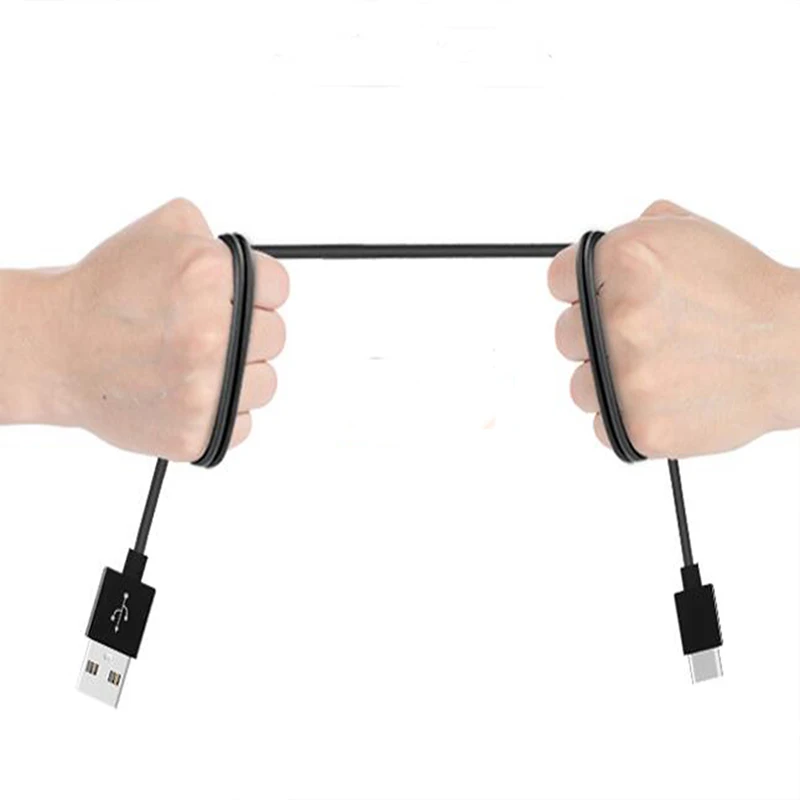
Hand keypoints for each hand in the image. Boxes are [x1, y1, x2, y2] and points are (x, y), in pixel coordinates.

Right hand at [47, 198, 287, 459]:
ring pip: (265, 383)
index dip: (257, 290)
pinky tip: (189, 392)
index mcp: (206, 277)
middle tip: (208, 330)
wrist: (55, 349)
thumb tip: (251, 265)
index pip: (279, 286)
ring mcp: (203, 389)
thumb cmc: (105, 292)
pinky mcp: (195, 432)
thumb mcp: (158, 232)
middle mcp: (209, 335)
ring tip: (196, 363)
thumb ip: (213, 238)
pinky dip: (223, 412)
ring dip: (240, 373)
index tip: (235, 298)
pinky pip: (244, 424)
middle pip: (276, 336)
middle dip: (247, 330)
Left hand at [547, 200, 799, 457]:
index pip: (558, 280)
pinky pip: (603, 426)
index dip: (581, 292)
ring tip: (660, 372)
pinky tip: (665, 399)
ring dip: (608, 382)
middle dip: (596, 338)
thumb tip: (597, 254)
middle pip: (566, 336)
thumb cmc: (747, 293)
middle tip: (643, 339)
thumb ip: (636, 235)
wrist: (797, 349)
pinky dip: (628, 418)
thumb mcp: (693, 235)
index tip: (598, 301)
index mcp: (624, 261)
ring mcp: (626, 375)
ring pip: (580, 387)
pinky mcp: (639, 425)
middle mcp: (618, 317)